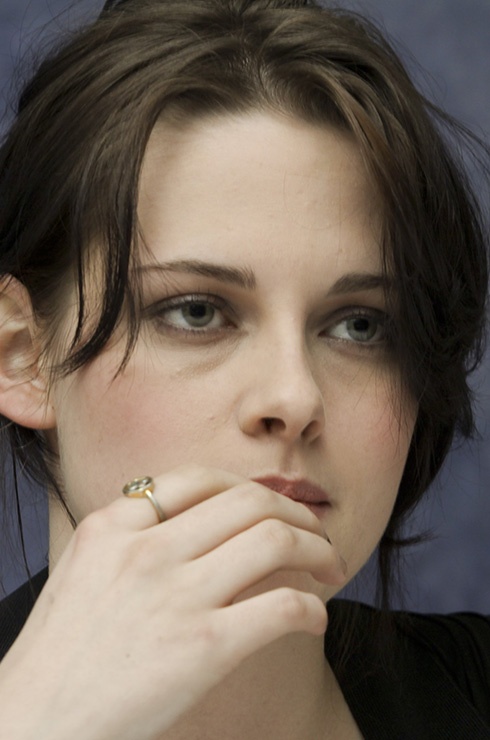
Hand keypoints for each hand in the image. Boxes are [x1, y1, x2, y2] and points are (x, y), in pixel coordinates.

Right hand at [0, 465, 345, 739]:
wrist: (35, 720)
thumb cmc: (63, 649)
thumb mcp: (86, 566)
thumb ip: (135, 534)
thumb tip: (200, 519)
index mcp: (114, 525)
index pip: (200, 478)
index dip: (250, 488)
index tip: (271, 509)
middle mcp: (147, 550)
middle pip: (250, 501)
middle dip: (297, 514)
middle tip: (315, 534)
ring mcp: (175, 596)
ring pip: (275, 540)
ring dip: (318, 549)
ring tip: (330, 566)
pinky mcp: (203, 648)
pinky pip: (282, 606)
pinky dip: (313, 608)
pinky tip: (315, 617)